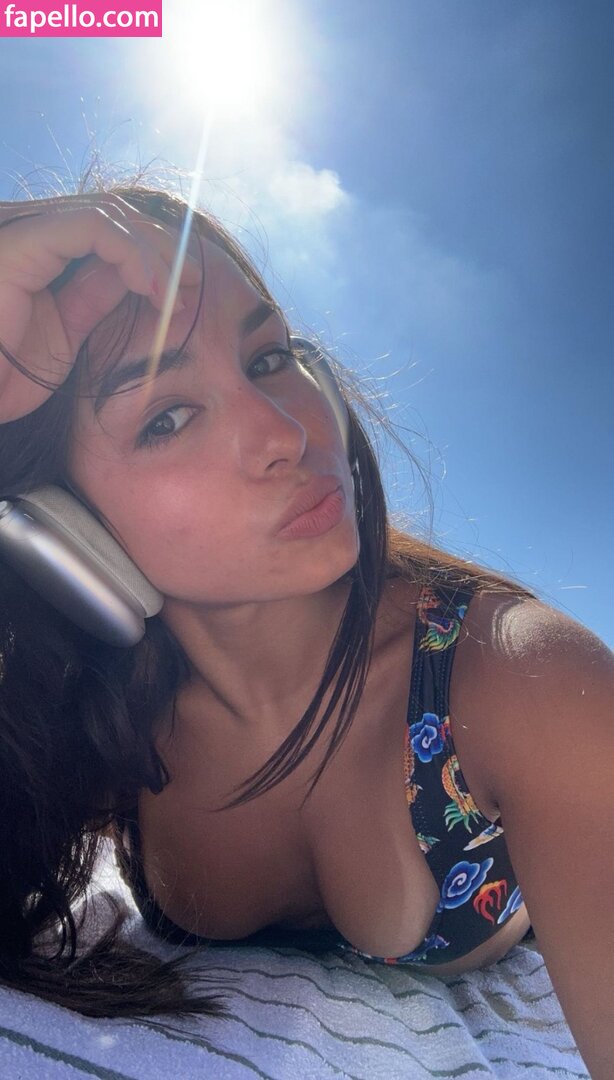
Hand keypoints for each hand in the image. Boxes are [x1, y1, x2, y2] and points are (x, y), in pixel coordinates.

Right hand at [0, 192, 201, 421]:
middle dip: (161, 245)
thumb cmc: (4, 379)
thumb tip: (140, 276)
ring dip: (153, 250)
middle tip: (195, 283)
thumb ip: (95, 296)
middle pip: (111, 214)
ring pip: (106, 214)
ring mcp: (20, 233)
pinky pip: (89, 228)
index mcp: (36, 252)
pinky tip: (151, 288)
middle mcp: (26, 232)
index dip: (152, 252)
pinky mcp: (19, 244)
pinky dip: (131, 254)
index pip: (106, 229)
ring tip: (177, 291)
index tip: (185, 290)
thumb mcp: (66, 333)